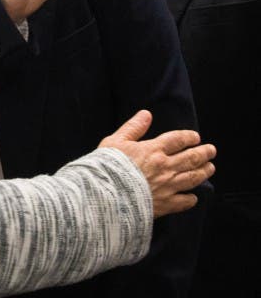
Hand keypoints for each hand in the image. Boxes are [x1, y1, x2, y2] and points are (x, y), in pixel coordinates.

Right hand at [99, 110, 215, 217]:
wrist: (106, 194)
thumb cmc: (107, 166)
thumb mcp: (115, 141)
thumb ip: (133, 127)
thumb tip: (146, 114)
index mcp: (153, 150)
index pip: (177, 140)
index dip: (189, 137)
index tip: (196, 137)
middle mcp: (165, 167)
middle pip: (191, 158)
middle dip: (204, 153)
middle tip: (212, 150)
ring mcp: (168, 186)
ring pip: (193, 178)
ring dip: (204, 172)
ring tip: (210, 168)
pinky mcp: (165, 204)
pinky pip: (184, 202)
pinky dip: (191, 199)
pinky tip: (193, 197)